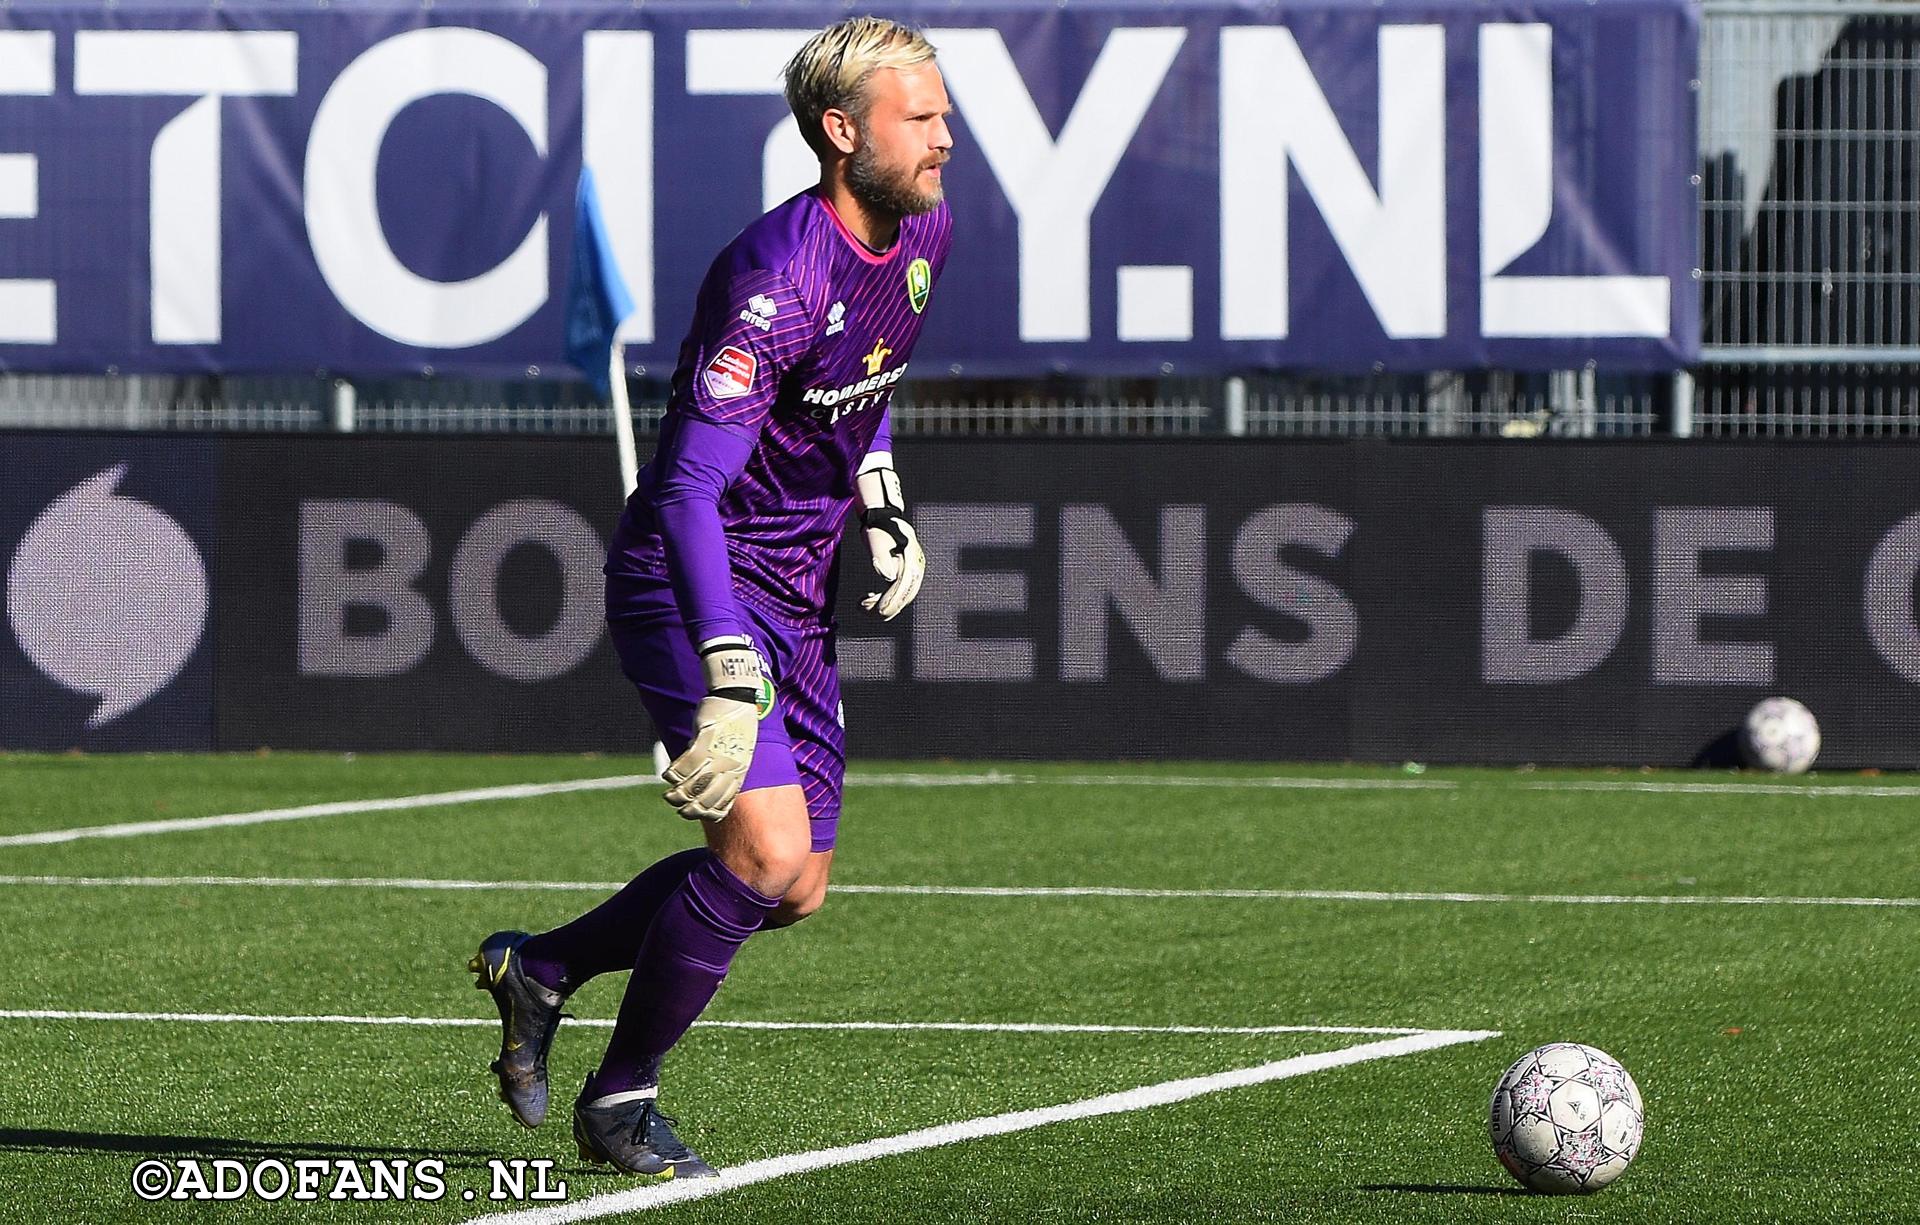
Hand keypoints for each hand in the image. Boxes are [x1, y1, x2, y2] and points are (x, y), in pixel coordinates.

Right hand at [662, 641, 761, 820]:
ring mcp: (716, 755)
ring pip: (693, 784)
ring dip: (677, 793)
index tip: (697, 814)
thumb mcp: (740, 751)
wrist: (737, 697)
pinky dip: (673, 773)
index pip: (726, 803)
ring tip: (669, 795)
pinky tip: (668, 775)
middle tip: (679, 808)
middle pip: (707, 798)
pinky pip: (684, 764)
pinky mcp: (704, 741)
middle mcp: (729, 767)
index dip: (709, 813)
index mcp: (740, 771)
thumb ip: (728, 768)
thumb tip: (712, 783)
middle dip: (691, 809)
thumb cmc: (737, 724)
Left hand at [856, 465, 923, 619]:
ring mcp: (912, 572)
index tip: (877, 610)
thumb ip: (881, 556)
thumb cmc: (879, 527)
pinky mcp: (904, 575)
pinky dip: (884, 600)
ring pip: (902, 597)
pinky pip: (897, 593)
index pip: (904, 585)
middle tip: (863, 610)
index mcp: (912, 557)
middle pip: (906, 595)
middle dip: (886, 607)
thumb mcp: (877, 539)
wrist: (883, 518)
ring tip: (862, 606)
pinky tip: (868, 600)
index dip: (892, 600)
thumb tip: (887, 576)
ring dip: (883, 606)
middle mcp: (916, 566)